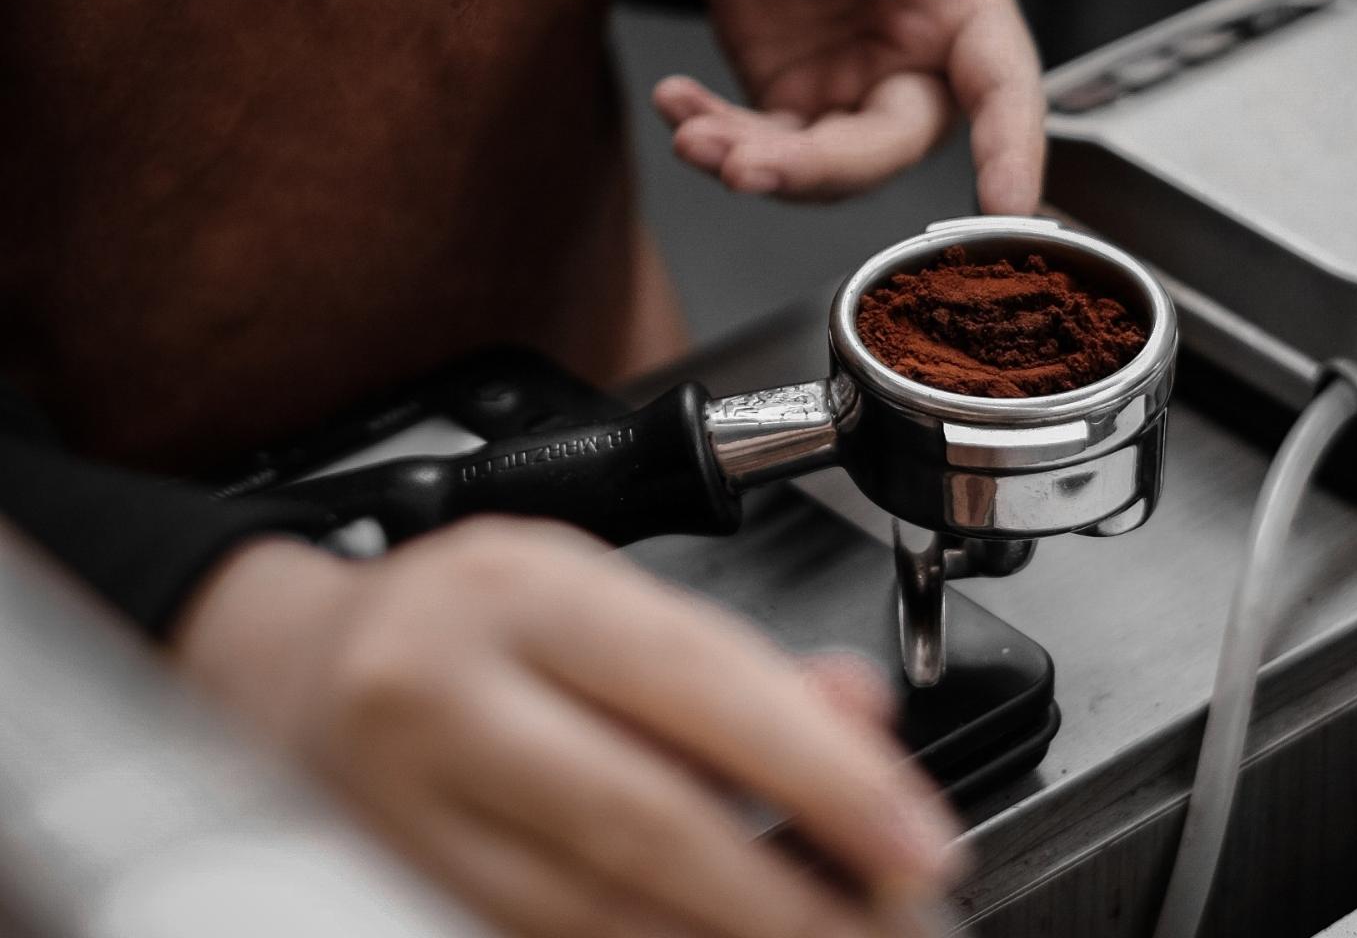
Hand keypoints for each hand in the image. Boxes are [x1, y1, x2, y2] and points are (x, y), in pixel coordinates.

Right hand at [174, 519, 961, 937]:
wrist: (299, 668)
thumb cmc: (479, 616)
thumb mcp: (613, 589)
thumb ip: (742, 658)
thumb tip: (862, 722)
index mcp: (523, 592)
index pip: (702, 687)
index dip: (828, 776)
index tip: (920, 843)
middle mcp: (448, 696)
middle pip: (648, 821)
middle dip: (795, 896)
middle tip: (899, 925)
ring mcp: (410, 807)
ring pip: (598, 913)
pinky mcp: (409, 888)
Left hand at [655, 0, 1045, 212]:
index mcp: (964, 4)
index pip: (1003, 85)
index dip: (1012, 146)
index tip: (1006, 201)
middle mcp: (919, 64)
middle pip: (892, 146)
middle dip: (820, 167)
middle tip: (747, 165)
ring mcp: (856, 93)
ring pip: (824, 167)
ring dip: (757, 164)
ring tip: (693, 137)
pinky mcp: (797, 106)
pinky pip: (764, 146)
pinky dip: (718, 139)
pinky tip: (678, 106)